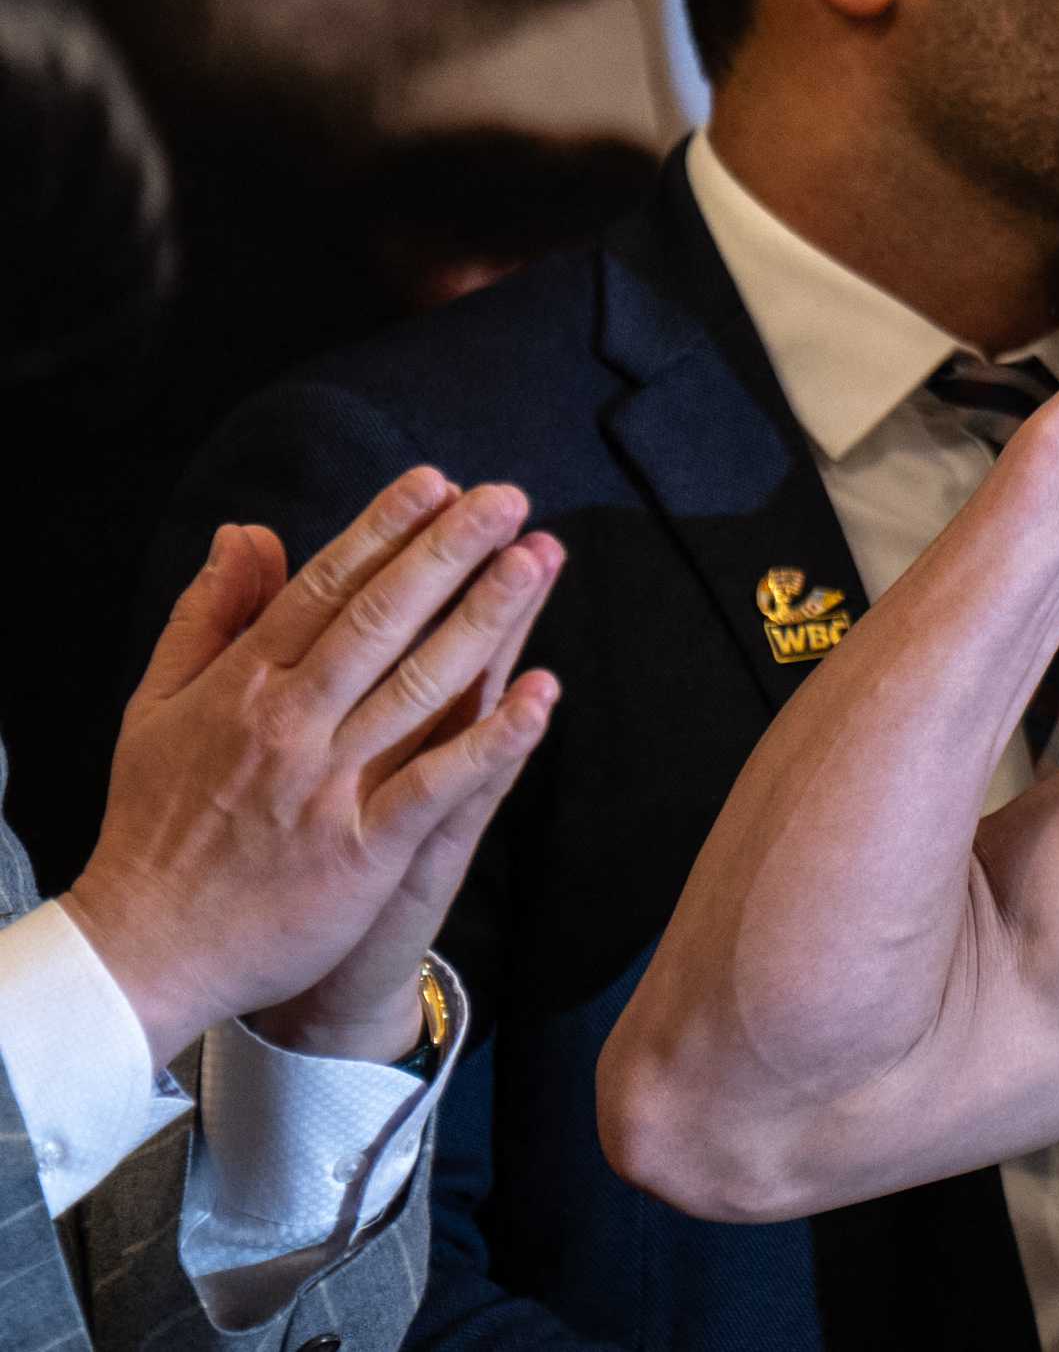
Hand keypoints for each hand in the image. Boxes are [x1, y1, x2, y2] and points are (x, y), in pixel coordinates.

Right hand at [66, 469, 561, 1072]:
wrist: (142, 950)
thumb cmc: (159, 820)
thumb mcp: (159, 706)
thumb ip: (208, 616)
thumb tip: (246, 532)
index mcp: (243, 687)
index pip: (323, 591)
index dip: (383, 532)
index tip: (436, 483)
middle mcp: (288, 726)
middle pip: (379, 623)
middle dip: (448, 554)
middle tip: (509, 499)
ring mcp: (329, 787)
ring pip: (419, 689)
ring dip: (484, 622)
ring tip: (536, 562)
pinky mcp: (362, 851)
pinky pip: (438, 785)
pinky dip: (492, 740)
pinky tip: (542, 696)